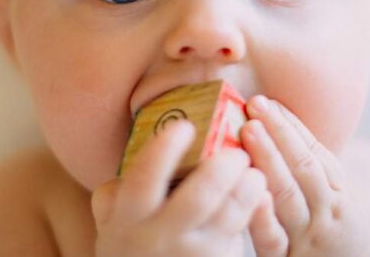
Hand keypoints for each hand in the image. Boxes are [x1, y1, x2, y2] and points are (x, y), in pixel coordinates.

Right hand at [91, 120, 266, 256]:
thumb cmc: (130, 248)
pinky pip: (239, 236)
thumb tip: (139, 150)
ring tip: (255, 173)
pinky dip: (252, 213)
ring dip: (247, 190)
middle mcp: (160, 237)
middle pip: (199, 198)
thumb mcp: (111, 222)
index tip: (185, 127)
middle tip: (236, 152)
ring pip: (229, 217)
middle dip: (222, 169)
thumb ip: (116, 191)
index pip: (145, 178)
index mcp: (128, 217)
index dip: (165, 150)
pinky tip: (257, 198)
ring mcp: (192, 255)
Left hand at [241, 96, 369, 256]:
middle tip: (256, 103)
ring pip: (289, 193)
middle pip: (303, 165)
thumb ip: (318, 181)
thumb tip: (288, 144)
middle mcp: (328, 212)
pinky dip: (264, 217)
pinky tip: (254, 194)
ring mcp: (311, 237)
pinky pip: (275, 240)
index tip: (269, 101)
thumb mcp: (343, 211)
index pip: (315, 154)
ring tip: (248, 129)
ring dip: (268, 158)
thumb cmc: (347, 248)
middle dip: (279, 132)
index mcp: (339, 196)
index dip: (291, 126)